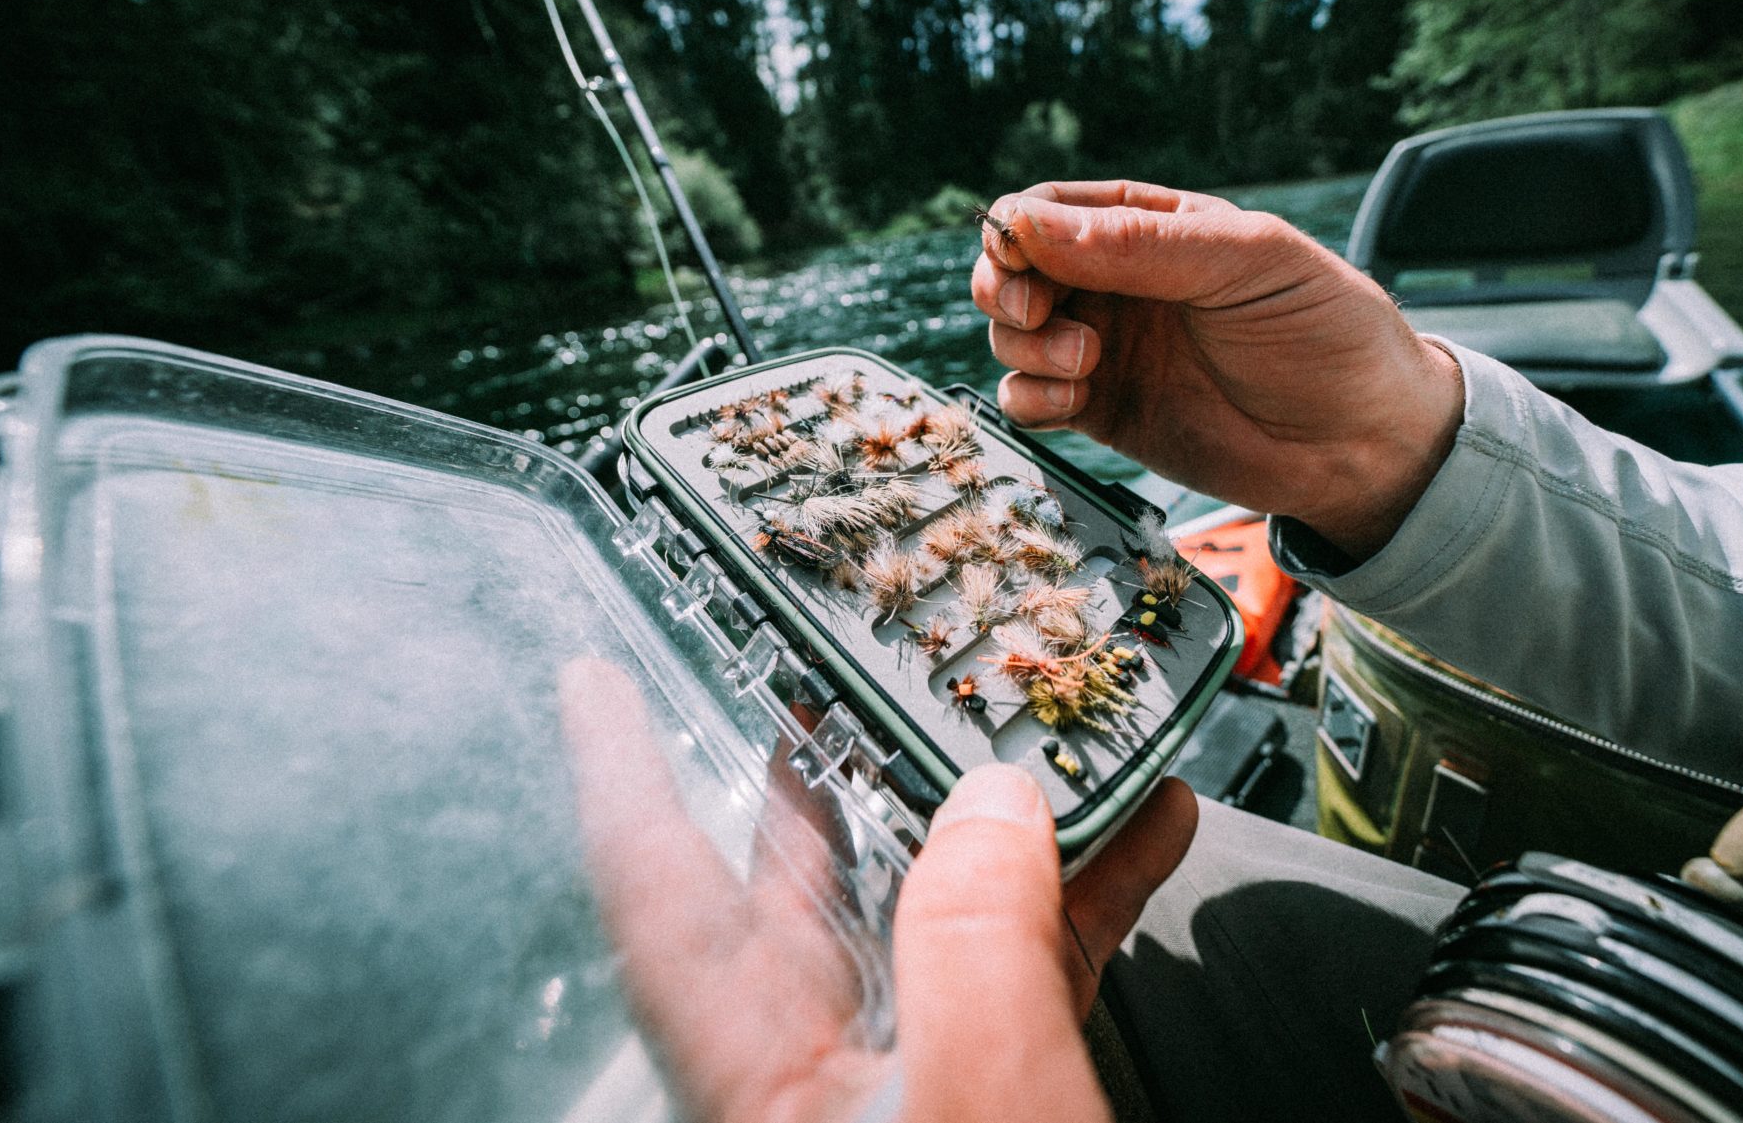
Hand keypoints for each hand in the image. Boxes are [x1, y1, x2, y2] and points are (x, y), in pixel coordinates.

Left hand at [559, 657, 1198, 1122]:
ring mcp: (911, 1085)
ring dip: (990, 815)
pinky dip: (1084, 896)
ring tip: (1025, 713)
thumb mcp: (980, 1104)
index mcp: (757, 1072)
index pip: (655, 890)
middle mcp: (817, 1071)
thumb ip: (977, 940)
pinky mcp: (1000, 1098)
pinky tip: (1147, 834)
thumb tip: (996, 801)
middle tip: (839, 664)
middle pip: (799, 883)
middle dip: (827, 766)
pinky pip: (1030, 967)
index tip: (595, 677)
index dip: (619, 771)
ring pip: (931, 911)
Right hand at [973, 180, 1462, 557]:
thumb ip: (1140, 243)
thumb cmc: (1324, 331)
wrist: (1363, 441)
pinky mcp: (1104, 413)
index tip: (1020, 256)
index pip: (1049, 208)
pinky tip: (1075, 401)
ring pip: (1012, 335)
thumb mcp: (1245, 263)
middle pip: (1013, 270)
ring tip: (1086, 360)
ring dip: (1024, 346)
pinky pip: (1029, 400)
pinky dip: (1030, 399)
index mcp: (1150, 225)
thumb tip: (1030, 225)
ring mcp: (1107, 348)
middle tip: (1035, 312)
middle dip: (1005, 288)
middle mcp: (1118, 282)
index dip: (1017, 230)